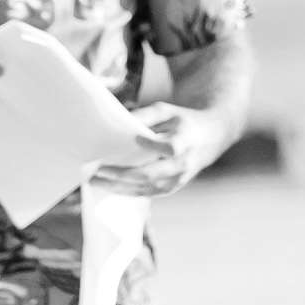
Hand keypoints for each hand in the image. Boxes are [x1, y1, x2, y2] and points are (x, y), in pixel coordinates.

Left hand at [90, 103, 220, 197]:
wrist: (210, 138)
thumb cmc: (183, 122)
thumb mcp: (169, 111)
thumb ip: (146, 115)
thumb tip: (119, 121)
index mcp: (185, 141)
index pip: (171, 148)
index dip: (154, 145)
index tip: (135, 138)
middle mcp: (182, 164)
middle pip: (151, 174)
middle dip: (122, 174)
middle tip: (97, 170)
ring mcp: (177, 180)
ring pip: (145, 188)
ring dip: (118, 186)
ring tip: (94, 180)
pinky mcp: (171, 188)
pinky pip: (145, 193)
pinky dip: (125, 191)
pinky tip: (108, 186)